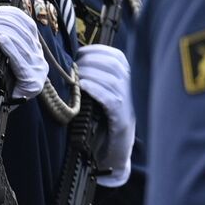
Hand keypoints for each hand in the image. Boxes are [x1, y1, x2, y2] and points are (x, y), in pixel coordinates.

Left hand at [0, 1, 47, 99]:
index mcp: (30, 47)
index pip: (29, 25)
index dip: (16, 14)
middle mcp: (38, 57)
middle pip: (27, 33)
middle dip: (7, 22)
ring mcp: (37, 70)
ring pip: (24, 44)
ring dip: (7, 32)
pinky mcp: (32, 82)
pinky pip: (22, 61)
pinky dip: (11, 48)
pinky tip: (0, 40)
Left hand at [75, 45, 134, 187]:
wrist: (113, 153)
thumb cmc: (102, 123)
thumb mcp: (101, 97)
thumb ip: (94, 79)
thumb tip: (73, 62)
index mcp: (128, 81)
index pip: (117, 56)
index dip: (98, 50)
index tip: (80, 53)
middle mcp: (131, 89)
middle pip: (115, 64)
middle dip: (91, 61)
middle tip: (74, 68)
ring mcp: (128, 104)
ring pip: (112, 79)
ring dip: (90, 74)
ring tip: (76, 79)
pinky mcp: (122, 118)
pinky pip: (111, 99)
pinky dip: (96, 90)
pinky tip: (84, 87)